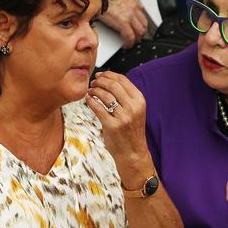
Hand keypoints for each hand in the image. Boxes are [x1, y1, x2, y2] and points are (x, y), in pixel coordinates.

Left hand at [86, 71, 153, 187]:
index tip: (100, 75)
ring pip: (105, 95)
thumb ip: (125, 96)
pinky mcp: (112, 126)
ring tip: (90, 91)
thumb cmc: (131, 130)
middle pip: (113, 85)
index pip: (123, 80)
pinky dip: (91, 101)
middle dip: (100, 81)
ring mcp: (123, 117)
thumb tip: (109, 80)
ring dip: (95, 90)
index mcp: (139, 100)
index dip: (109, 75)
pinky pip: (98, 108)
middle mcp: (133, 107)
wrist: (133, 152)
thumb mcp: (135, 110)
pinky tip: (88, 100)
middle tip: (93, 82)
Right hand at [99, 0, 147, 48]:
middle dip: (141, 32)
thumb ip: (119, 0)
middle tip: (136, 37)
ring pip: (140, 30)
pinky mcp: (123, 23)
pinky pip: (130, 36)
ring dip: (137, 38)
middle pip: (144, 22)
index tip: (137, 26)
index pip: (141, 12)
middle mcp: (133, 6)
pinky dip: (129, 43)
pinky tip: (126, 45)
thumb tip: (115, 6)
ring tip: (131, 42)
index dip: (140, 22)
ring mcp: (129, 15)